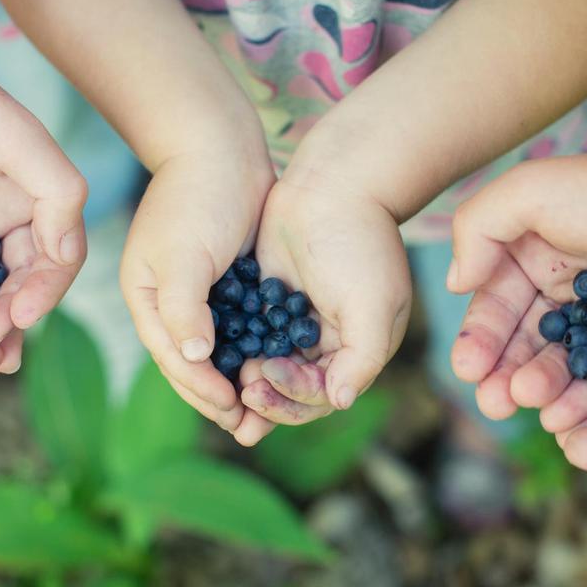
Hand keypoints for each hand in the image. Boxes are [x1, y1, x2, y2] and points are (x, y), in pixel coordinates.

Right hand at [120, 144, 276, 441]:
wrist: (222, 147)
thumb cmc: (198, 196)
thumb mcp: (183, 253)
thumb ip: (184, 307)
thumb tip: (196, 356)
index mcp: (147, 299)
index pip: (172, 358)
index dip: (202, 389)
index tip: (233, 410)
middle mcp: (169, 304)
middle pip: (193, 365)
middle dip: (220, 399)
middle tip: (252, 431)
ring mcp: (200, 296)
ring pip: (218, 355)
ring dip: (239, 385)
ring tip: (264, 417)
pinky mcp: (229, 286)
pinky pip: (240, 332)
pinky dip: (254, 355)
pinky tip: (275, 372)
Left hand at [238, 160, 411, 443]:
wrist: (332, 184)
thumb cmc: (360, 244)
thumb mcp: (373, 304)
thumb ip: (362, 358)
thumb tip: (340, 402)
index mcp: (357, 350)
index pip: (322, 394)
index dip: (293, 396)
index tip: (266, 374)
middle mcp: (327, 343)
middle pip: (291, 390)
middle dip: (267, 397)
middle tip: (242, 389)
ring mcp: (297, 323)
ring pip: (266, 367)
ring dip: (247, 380)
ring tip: (227, 378)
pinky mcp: (269, 302)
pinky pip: (249, 336)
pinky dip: (234, 349)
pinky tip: (213, 351)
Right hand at [447, 142, 586, 422]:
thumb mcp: (525, 192)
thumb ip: (476, 230)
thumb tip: (455, 284)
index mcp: (531, 257)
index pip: (495, 308)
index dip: (478, 341)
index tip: (468, 370)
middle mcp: (564, 289)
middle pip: (526, 345)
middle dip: (505, 376)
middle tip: (495, 404)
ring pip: (566, 365)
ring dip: (544, 389)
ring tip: (533, 406)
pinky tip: (570, 415)